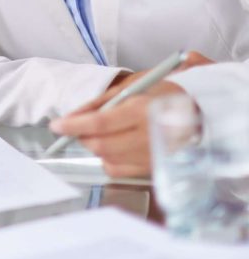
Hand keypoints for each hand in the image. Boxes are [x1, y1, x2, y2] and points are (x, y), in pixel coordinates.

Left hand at [49, 51, 213, 176]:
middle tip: (75, 127)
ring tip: (97, 133)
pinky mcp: (155, 168)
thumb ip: (99, 102)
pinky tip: (112, 147)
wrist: (202, 109)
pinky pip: (121, 171)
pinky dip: (108, 160)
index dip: (73, 125)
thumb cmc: (164, 93)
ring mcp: (153, 155)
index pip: (98, 123)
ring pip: (108, 160)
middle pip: (101, 145)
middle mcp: (148, 136)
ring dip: (94, 148)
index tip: (56, 125)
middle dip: (81, 137)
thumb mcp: (131, 87)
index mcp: (141, 110)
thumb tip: (72, 116)